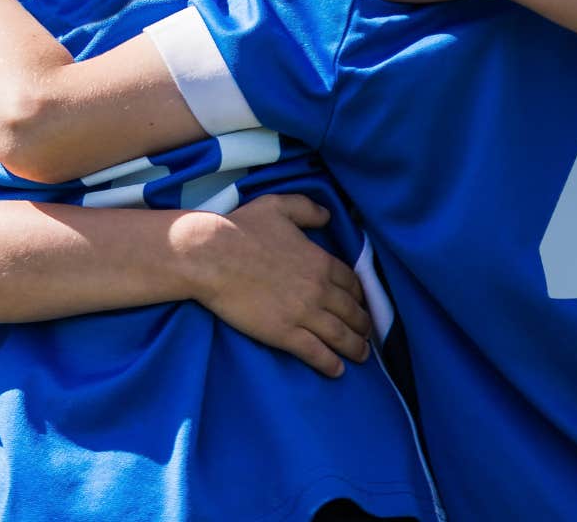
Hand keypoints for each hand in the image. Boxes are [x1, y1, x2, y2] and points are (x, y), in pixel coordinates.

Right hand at [175, 194, 372, 377]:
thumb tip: (327, 215)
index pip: (352, 284)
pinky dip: (331, 364)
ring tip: (361, 355)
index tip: (361, 304)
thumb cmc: (240, 229)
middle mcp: (319, 290)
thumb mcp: (277, 206)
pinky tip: (337, 370)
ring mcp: (304, 314)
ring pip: (341, 336)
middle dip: (363, 325)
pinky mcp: (284, 333)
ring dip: (356, 348)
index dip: (360, 296)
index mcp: (320, 262)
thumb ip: (306, 209)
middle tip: (366, 334)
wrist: (210, 255)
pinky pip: (316, 353)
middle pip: (352, 312)